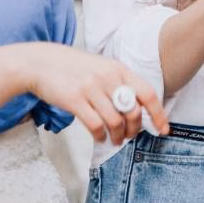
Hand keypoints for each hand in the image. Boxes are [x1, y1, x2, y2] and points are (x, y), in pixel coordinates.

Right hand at [23, 45, 169, 143]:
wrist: (40, 63)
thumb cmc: (73, 68)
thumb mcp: (101, 68)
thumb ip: (119, 84)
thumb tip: (136, 109)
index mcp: (118, 69)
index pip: (147, 93)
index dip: (158, 114)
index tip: (163, 129)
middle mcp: (107, 77)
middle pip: (133, 111)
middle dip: (134, 129)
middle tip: (129, 136)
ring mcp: (91, 88)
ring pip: (115, 121)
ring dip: (118, 136)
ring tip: (114, 139)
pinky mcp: (75, 100)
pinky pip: (96, 125)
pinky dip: (101, 136)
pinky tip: (99, 137)